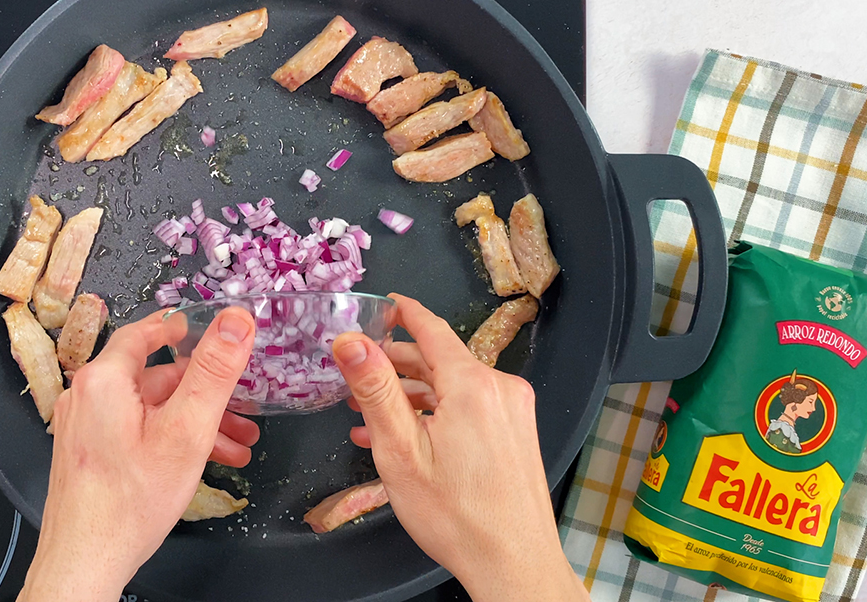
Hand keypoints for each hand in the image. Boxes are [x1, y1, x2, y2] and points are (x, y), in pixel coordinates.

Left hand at [17, 307, 257, 601]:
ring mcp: (84, 428)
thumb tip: (236, 322)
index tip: (201, 326)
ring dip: (193, 422)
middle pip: (154, 378)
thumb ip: (213, 372)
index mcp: (103, 380)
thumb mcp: (187, 431)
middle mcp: (86, 398)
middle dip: (204, 394)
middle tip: (241, 408)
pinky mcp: (87, 453)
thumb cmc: (130, 503)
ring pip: (149, 410)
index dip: (177, 329)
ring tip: (235, 446)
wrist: (85, 561)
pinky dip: (168, 439)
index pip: (142, 334)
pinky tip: (201, 462)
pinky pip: (134, 431)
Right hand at [332, 294, 587, 601]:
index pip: (431, 328)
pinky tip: (408, 436)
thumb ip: (375, 389)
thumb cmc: (459, 516)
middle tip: (359, 372)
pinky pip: (472, 408)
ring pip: (454, 386)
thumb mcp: (400, 450)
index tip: (384, 303)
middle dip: (397, 364)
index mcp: (472, 384)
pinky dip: (438, 413)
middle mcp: (500, 388)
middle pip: (441, 358)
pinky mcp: (517, 433)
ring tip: (372, 414)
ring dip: (413, 394)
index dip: (403, 313)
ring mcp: (513, 411)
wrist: (513, 563)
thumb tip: (350, 342)